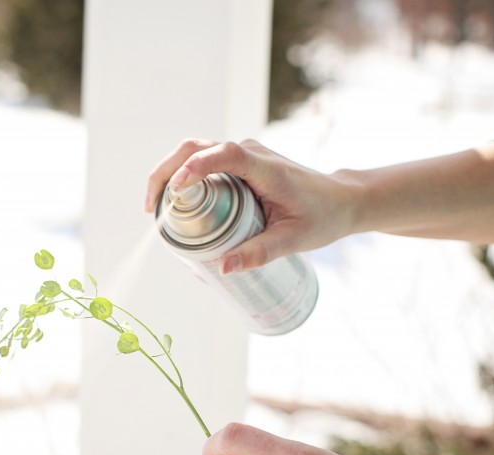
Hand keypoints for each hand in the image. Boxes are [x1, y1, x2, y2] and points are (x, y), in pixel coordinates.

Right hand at [145, 139, 359, 271]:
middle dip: (166, 171)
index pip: (225, 155)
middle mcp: (250, 154)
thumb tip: (222, 268)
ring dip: (170, 173)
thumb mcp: (293, 240)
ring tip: (157, 209)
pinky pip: (204, 163)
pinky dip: (182, 177)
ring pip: (195, 152)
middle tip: (151, 208)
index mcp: (265, 168)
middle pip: (195, 147)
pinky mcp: (239, 164)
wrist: (342, 199)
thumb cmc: (322, 217)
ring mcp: (243, 156)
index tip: (176, 189)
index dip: (197, 167)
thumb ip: (259, 253)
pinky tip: (174, 204)